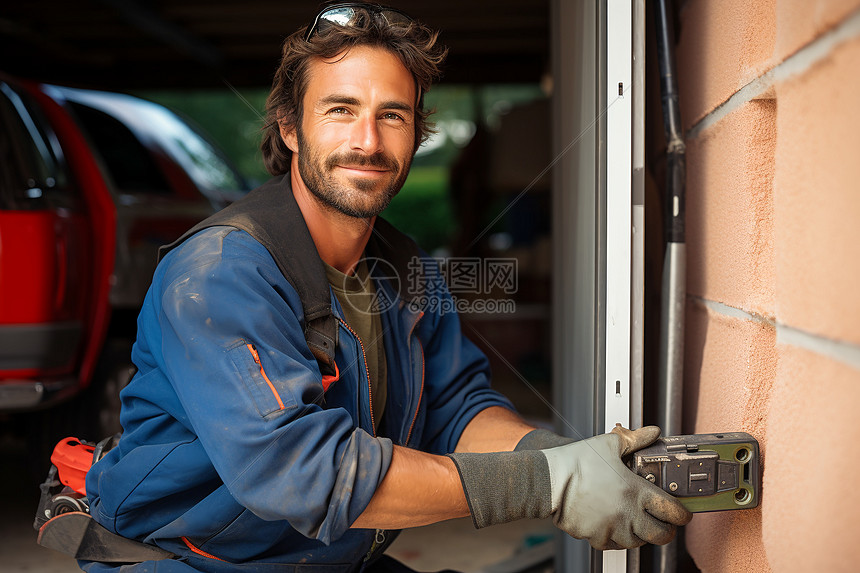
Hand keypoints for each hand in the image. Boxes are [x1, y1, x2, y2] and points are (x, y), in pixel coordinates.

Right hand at [544, 425, 691, 549]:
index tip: (682, 513)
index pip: (673, 512)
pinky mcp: (596, 538)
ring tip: (636, 521)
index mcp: (636, 492)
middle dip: (666, 530)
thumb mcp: (609, 443)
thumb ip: (636, 439)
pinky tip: (614, 525)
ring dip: (641, 534)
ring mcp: (612, 529)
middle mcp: (628, 514)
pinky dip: (618, 538)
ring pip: (638, 542)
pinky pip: (615, 545)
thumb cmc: (576, 463)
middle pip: (661, 535)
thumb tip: (652, 432)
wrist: (548, 481)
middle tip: (663, 523)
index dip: (682, 514)